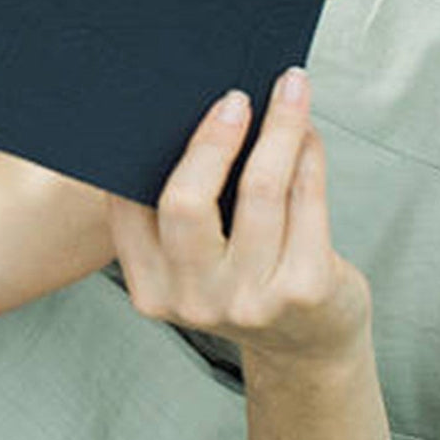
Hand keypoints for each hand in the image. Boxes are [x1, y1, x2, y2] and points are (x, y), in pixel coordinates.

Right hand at [109, 69, 370, 366]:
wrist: (309, 346)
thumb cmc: (245, 281)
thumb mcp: (194, 263)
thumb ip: (179, 212)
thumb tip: (196, 115)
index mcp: (150, 288)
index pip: (130, 207)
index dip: (146, 152)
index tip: (171, 105)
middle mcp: (194, 300)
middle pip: (186, 202)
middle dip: (211, 139)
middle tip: (233, 98)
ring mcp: (251, 300)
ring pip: (259, 190)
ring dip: (277, 129)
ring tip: (289, 94)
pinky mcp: (306, 289)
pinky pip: (306, 202)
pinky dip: (308, 157)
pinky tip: (308, 135)